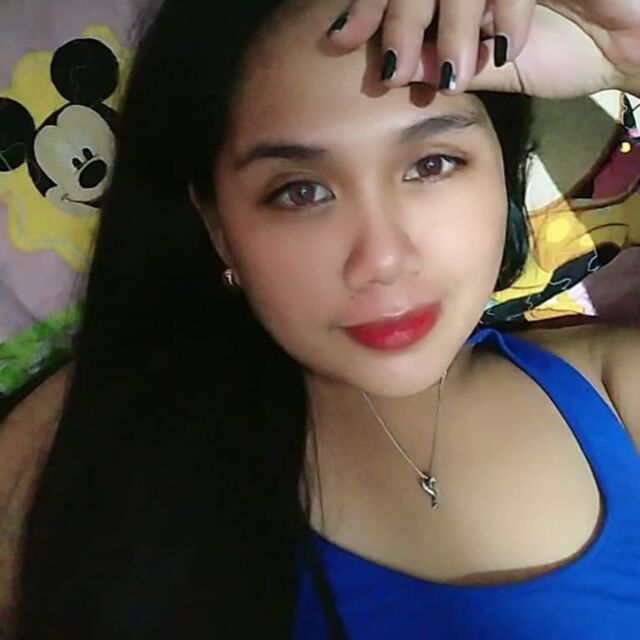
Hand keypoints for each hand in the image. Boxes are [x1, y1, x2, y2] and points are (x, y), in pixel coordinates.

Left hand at [325, 0, 639, 98]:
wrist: (633, 43)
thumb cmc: (568, 48)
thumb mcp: (493, 66)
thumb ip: (444, 63)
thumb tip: (395, 71)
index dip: (368, 8)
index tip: (339, 39)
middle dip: (398, 18)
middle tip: (388, 66)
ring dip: (452, 25)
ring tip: (452, 74)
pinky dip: (506, 14)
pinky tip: (504, 50)